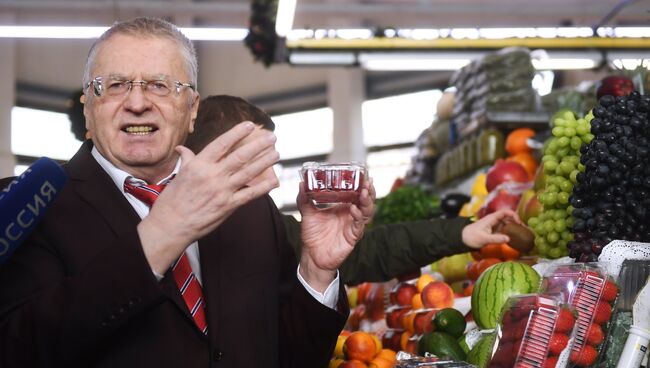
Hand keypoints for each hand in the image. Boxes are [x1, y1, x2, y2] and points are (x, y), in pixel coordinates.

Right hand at [138, 122, 279, 272]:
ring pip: (248, 172)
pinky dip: (263, 187)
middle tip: (272, 137)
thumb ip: (187, 160)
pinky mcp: (228, 206)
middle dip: (258, 145)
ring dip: (264, 162)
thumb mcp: (179, 175)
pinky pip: (250, 194)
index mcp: (199, 165)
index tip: (249, 125)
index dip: (237, 133)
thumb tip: (183, 149)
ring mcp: (222, 191)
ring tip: (276, 153)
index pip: (222, 143)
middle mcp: (212, 175)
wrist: (171, 226)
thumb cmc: (172, 201)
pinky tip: (274, 180)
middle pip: (240, 156)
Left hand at [297, 178, 374, 291]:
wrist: (312, 255)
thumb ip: (304, 199)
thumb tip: (301, 184)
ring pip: (367, 212)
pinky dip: (358, 216)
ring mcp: (353, 226)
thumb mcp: (308, 213)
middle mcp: (350, 215)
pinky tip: (353, 209)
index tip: (363, 175)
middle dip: (369, 192)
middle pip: (366, 201)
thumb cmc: (312, 235)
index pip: (356, 194)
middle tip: (367, 182)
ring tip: (364, 193)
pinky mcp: (352, 236)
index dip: (361, 185)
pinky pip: (359, 225)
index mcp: (343, 208)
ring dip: (367, 202)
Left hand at [461, 209, 520, 248]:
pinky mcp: (494, 231)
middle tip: (525, 230)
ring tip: (522, 234)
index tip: (519, 223)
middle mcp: (494, 220)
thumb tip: (508, 239)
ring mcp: (494, 226)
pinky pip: (504, 230)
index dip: (513, 215)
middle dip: (517, 222)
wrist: (463, 239)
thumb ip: (496, 239)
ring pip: (507, 224)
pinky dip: (510, 232)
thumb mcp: (484, 239)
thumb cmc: (472, 237)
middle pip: (508, 218)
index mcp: (491, 218)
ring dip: (514, 227)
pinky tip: (515, 238)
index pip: (505, 212)